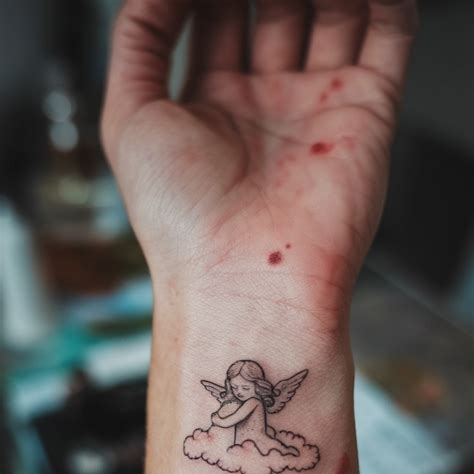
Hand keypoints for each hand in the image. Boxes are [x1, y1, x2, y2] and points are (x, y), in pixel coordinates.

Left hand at [102, 0, 416, 332]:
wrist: (246, 280)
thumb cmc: (181, 220)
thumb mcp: (128, 116)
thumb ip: (138, 38)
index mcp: (210, 107)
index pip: (215, 18)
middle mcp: (266, 107)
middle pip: (275, 9)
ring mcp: (318, 109)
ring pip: (332, 14)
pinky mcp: (367, 116)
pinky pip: (388, 38)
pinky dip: (385, 1)